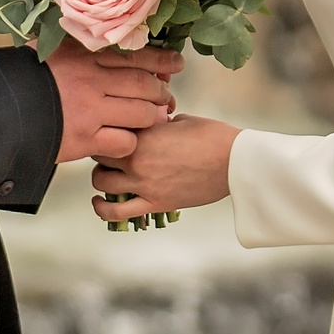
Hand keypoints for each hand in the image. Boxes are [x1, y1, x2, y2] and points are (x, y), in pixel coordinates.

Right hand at [48, 45, 181, 162]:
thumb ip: (76, 45)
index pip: (136, 55)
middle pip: (145, 85)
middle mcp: (92, 80)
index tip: (176, 64)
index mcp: (85, 54)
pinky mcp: (84, 139)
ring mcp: (91, 111)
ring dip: (151, 118)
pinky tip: (124, 140)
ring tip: (152, 119)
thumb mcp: (48, 49)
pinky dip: (129, 142)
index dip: (163, 61)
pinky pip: (124, 142)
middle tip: (166, 97)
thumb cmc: (21, 78)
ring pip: (141, 114)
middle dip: (162, 92)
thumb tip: (101, 39)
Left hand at [91, 114, 239, 219]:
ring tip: (109, 177)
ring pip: (101, 183)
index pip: (107, 131)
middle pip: (99, 155)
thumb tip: (148, 128)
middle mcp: (138, 159)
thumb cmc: (213, 136)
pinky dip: (103, 209)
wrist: (234, 161)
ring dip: (102, 179)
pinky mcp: (155, 203)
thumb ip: (157, 126)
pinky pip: (117, 213)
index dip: (107, 131)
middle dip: (102, 154)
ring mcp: (144, 183)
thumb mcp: (180, 121)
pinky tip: (101, 203)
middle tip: (110, 155)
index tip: (112, 134)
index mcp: (144, 134)